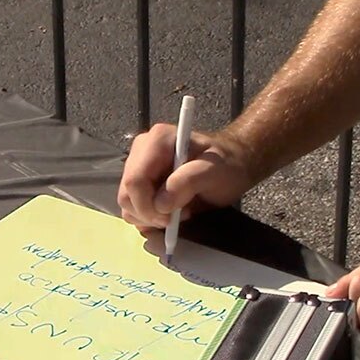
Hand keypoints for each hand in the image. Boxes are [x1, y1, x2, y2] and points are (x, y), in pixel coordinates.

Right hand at [118, 124, 253, 230]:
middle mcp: (141, 150)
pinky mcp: (139, 182)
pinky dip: (148, 217)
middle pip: (126, 194)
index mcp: (157, 141)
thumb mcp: (215, 171)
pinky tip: (169, 212)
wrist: (233, 165)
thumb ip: (188, 182)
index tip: (170, 218)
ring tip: (176, 212)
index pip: (135, 181)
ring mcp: (138, 166)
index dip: (148, 206)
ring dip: (149, 217)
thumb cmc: (228, 165)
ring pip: (126, 203)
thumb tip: (161, 203)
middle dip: (149, 213)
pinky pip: (132, 207)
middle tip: (175, 218)